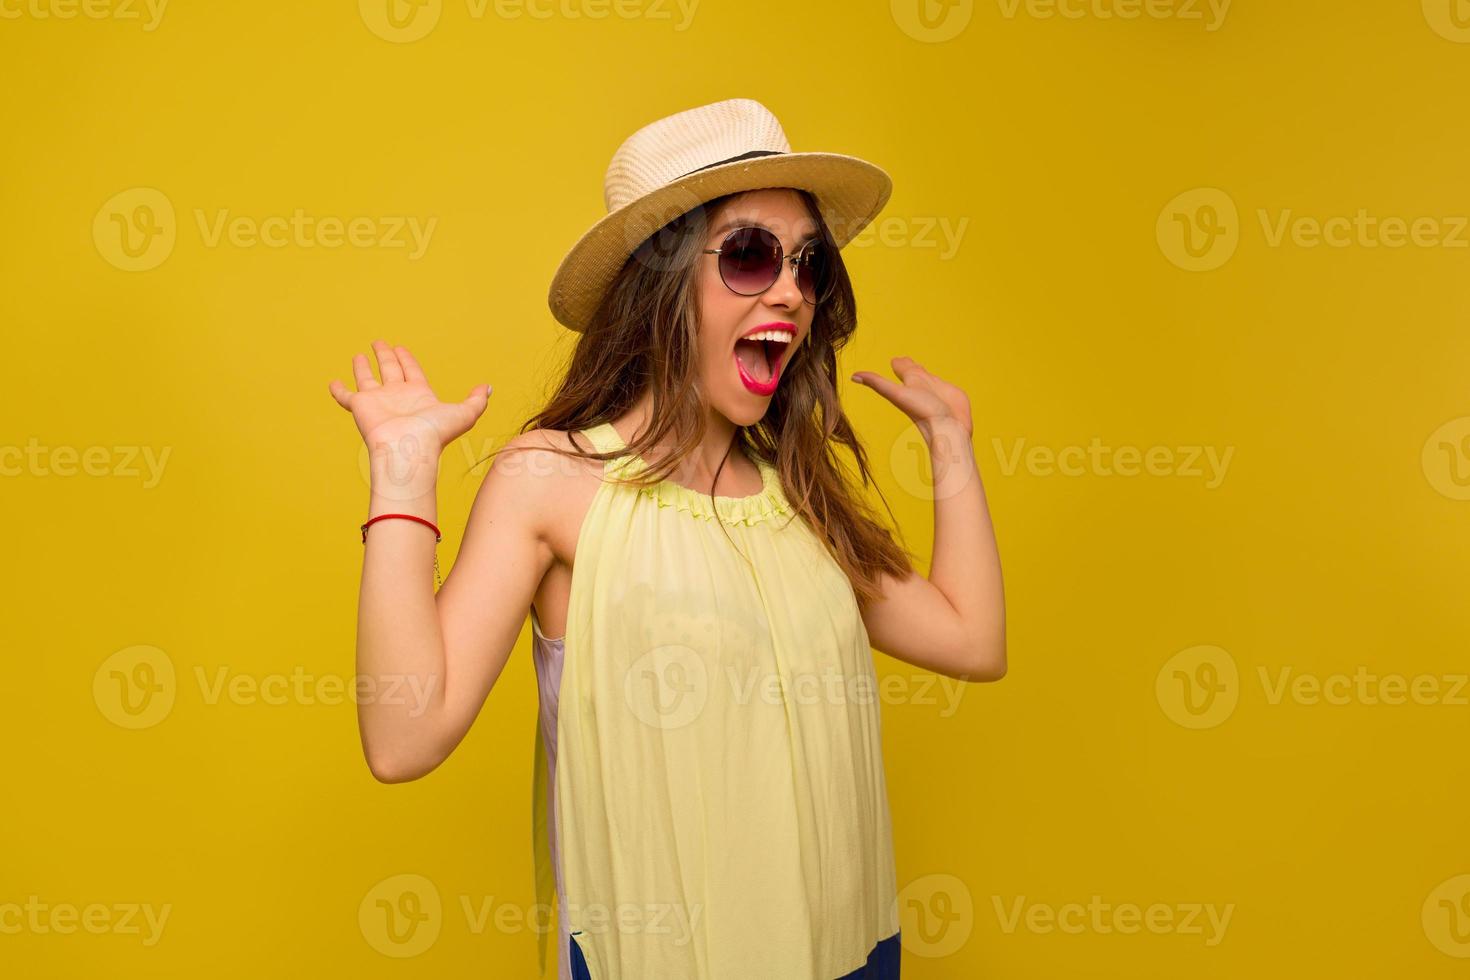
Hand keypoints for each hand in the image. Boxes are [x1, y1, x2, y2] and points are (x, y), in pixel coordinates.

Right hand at [328, 340, 491, 455]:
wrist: (408, 450)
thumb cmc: (435, 435)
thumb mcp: (465, 414)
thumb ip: (476, 400)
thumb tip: (488, 388)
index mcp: (419, 394)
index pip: (412, 371)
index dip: (407, 359)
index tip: (402, 348)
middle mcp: (397, 396)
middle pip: (390, 369)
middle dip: (386, 355)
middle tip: (380, 342)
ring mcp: (377, 401)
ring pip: (367, 378)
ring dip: (363, 367)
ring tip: (359, 355)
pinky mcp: (360, 406)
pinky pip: (345, 396)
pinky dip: (338, 390)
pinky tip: (333, 382)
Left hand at [852, 356, 972, 439]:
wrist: (949, 428)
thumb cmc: (922, 412)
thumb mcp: (896, 393)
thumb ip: (877, 383)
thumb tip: (853, 376)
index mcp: (911, 382)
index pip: (903, 369)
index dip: (899, 364)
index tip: (895, 359)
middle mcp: (923, 386)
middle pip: (915, 372)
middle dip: (909, 366)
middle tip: (904, 360)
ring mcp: (938, 391)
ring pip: (928, 378)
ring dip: (923, 373)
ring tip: (918, 368)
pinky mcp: (952, 396)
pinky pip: (944, 385)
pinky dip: (940, 382)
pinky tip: (938, 385)